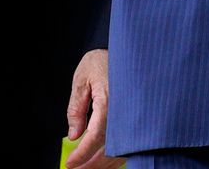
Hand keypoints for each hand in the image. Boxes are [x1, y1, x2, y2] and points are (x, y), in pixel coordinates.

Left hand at [65, 49, 122, 167]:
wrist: (127, 51)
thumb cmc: (103, 61)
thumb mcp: (81, 79)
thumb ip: (76, 107)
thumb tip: (73, 135)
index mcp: (110, 101)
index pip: (96, 136)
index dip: (83, 154)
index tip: (70, 163)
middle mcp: (124, 112)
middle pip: (110, 149)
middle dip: (91, 164)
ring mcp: (133, 117)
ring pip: (121, 151)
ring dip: (104, 164)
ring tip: (86, 168)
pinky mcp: (138, 120)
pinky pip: (130, 145)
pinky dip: (117, 156)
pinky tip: (105, 161)